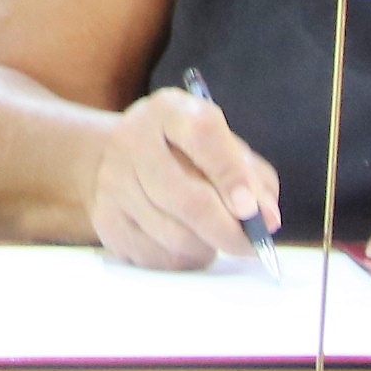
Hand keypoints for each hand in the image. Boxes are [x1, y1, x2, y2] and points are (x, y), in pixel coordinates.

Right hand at [88, 85, 282, 270]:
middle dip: (228, 230)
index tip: (254, 211)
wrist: (118, 158)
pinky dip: (185, 259)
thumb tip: (265, 218)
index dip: (232, 175)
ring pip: (174, 236)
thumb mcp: (222, 145)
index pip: (202, 136)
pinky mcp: (106, 219)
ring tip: (216, 238)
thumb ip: (252, 176)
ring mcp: (114, 182)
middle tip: (252, 244)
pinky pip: (157, 256)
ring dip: (208, 246)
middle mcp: (133, 141)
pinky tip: (190, 243)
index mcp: (169, 111)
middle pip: (186, 198)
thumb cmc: (186, 153)